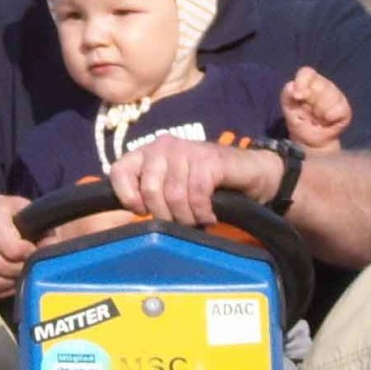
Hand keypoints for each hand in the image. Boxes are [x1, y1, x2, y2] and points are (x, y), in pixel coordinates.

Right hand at [0, 193, 36, 297]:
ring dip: (9, 281)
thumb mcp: (30, 215)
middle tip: (28, 267)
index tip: (31, 251)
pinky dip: (0, 288)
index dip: (18, 248)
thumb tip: (51, 246)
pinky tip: (9, 280)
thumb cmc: (14, 221)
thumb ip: (44, 228)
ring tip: (20, 274)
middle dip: (17, 269)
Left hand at [105, 138, 278, 228]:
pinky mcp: (209, 159)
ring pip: (174, 194)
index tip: (143, 212)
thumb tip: (126, 218)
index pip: (119, 171)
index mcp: (147, 153)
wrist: (251, 172)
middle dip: (165, 215)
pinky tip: (209, 216)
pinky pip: (196, 193)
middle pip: (150, 190)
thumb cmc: (207, 185)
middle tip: (180, 222)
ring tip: (197, 220)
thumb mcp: (171, 189)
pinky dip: (201, 211)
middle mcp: (163, 146)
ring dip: (187, 216)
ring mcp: (187, 150)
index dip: (128, 197)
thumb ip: (149, 195)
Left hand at [281, 66, 352, 151]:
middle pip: (320, 85)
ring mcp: (336, 96)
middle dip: (311, 102)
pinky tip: (327, 121)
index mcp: (309, 82)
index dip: (303, 82)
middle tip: (308, 112)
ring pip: (330, 97)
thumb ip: (286, 95)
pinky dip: (330, 117)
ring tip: (317, 118)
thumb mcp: (288, 107)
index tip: (298, 96)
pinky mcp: (345, 109)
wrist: (310, 141)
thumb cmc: (299, 120)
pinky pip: (338, 109)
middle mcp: (324, 85)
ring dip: (320, 111)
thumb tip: (292, 87)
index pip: (307, 72)